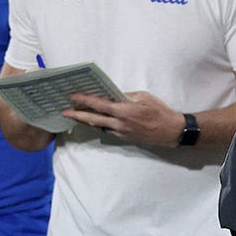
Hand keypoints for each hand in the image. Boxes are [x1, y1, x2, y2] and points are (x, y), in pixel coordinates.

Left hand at [63, 91, 182, 147]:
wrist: (170, 131)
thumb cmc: (160, 111)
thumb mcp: (145, 97)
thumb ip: (127, 96)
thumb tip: (115, 96)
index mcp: (124, 111)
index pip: (100, 104)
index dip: (85, 100)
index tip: (74, 97)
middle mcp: (119, 124)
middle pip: (93, 119)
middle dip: (77, 115)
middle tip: (64, 112)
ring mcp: (121, 133)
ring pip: (99, 126)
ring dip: (87, 121)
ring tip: (76, 116)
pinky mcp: (124, 139)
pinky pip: (108, 130)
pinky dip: (100, 125)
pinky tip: (96, 121)